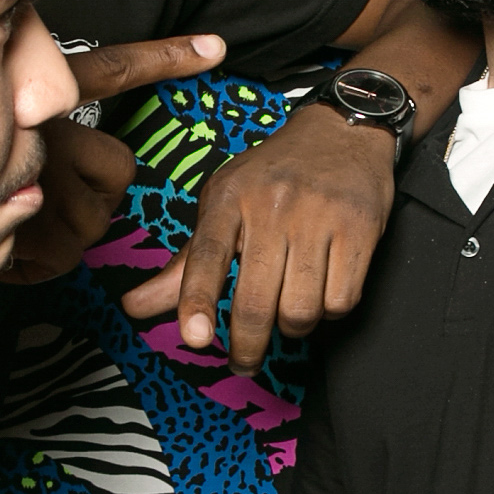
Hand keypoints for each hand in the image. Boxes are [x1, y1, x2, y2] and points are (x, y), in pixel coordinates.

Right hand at [5, 34, 223, 283]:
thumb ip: (28, 122)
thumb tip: (58, 148)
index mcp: (38, 93)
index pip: (112, 70)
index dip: (167, 57)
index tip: (215, 47)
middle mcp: (42, 123)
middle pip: (117, 170)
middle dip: (92, 197)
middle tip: (43, 200)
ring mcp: (35, 172)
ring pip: (95, 219)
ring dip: (63, 236)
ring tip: (14, 226)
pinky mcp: (23, 223)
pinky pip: (61, 259)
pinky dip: (35, 266)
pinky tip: (2, 250)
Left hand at [124, 99, 395, 368]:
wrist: (342, 131)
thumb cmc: (273, 177)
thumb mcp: (222, 206)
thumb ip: (184, 265)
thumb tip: (133, 307)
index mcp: (230, 199)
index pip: (207, 255)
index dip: (197, 299)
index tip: (194, 338)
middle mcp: (273, 206)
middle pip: (257, 300)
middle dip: (248, 345)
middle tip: (244, 362)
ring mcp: (319, 217)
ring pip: (301, 310)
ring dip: (293, 326)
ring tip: (290, 310)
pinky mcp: (359, 229)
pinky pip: (341, 300)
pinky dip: (331, 311)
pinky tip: (324, 291)